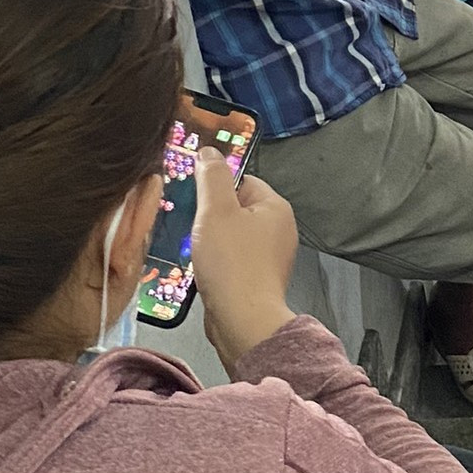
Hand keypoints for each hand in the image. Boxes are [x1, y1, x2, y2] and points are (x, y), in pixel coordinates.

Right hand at [189, 152, 298, 369]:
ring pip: (231, 237)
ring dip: (210, 243)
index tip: (195, 198)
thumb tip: (209, 152)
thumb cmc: (232, 263)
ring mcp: (270, 256)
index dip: (216, 187)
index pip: (243, 181)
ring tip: (197, 252)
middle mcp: (279, 230)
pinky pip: (232, 261)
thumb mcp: (216, 210)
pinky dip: (216, 264)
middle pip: (236, 209)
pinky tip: (203, 272)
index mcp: (276, 208)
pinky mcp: (257, 279)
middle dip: (211, 218)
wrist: (242, 320)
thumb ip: (211, 178)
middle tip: (193, 228)